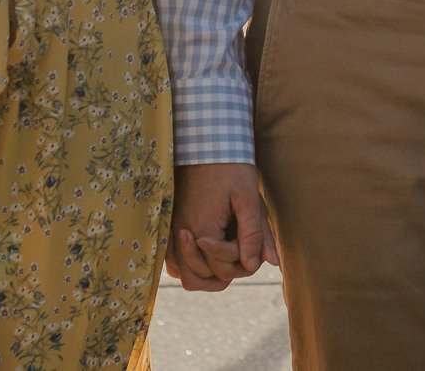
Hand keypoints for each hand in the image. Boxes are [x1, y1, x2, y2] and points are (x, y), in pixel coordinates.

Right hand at [166, 162, 277, 291]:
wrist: (206, 146)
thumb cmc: (231, 169)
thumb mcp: (249, 198)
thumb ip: (254, 234)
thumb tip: (255, 265)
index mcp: (202, 230)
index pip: (221, 269)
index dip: (241, 260)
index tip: (248, 238)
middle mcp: (181, 236)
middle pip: (201, 278)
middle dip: (225, 269)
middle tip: (241, 247)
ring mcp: (171, 233)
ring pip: (185, 274)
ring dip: (207, 271)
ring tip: (227, 251)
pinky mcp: (168, 227)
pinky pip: (174, 261)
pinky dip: (191, 263)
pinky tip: (209, 251)